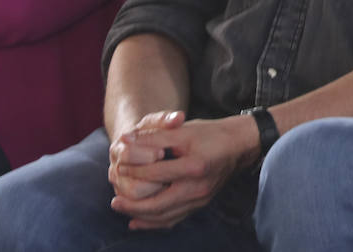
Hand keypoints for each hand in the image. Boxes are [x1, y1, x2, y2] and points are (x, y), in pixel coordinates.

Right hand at [109, 110, 183, 205]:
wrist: (144, 146)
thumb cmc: (153, 132)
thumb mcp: (157, 123)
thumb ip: (166, 120)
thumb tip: (179, 118)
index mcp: (118, 149)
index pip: (126, 154)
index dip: (145, 154)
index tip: (162, 152)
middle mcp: (116, 170)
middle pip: (129, 182)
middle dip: (152, 178)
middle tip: (170, 173)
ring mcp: (121, 187)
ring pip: (135, 198)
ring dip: (154, 192)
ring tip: (170, 182)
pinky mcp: (129, 201)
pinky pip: (140, 209)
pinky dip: (154, 203)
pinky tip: (169, 194)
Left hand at [109, 114, 260, 229]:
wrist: (238, 144)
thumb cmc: (210, 133)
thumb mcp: (182, 129)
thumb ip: (154, 136)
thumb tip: (124, 140)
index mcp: (194, 167)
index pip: (157, 174)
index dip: (135, 171)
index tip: (118, 168)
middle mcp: (198, 188)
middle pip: (160, 204)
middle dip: (134, 205)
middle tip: (114, 202)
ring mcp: (201, 200)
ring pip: (166, 217)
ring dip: (142, 217)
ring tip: (123, 211)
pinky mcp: (201, 204)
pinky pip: (175, 219)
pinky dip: (156, 223)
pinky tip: (140, 222)